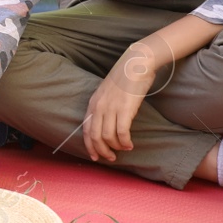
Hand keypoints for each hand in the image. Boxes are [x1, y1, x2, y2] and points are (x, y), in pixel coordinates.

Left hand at [83, 46, 153, 162]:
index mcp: (93, 103)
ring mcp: (111, 108)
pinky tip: (130, 144)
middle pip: (95, 137)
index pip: (86, 130)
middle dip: (102, 151)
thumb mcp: (107, 92)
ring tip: (124, 149)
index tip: (95, 156)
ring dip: (116, 147)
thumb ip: (104, 106)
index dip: (89, 146)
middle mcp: (99, 107)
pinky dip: (125, 142)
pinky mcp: (125, 109)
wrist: (136, 64)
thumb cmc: (124, 78)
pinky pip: (122, 132)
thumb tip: (106, 123)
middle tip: (111, 158)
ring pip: (108, 137)